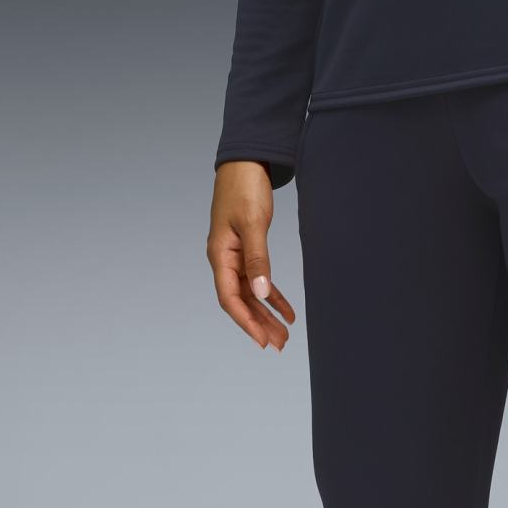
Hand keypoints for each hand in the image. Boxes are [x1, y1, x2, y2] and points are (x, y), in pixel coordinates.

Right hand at [207, 161, 296, 349]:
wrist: (246, 162)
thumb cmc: (244, 188)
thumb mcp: (252, 224)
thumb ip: (257, 259)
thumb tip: (261, 292)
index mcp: (220, 255)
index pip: (230, 298)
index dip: (246, 321)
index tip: (262, 340)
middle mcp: (224, 259)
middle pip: (242, 301)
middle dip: (260, 324)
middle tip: (280, 345)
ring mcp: (235, 256)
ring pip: (251, 294)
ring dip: (267, 314)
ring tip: (285, 335)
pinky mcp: (247, 250)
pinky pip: (259, 280)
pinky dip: (273, 296)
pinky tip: (287, 311)